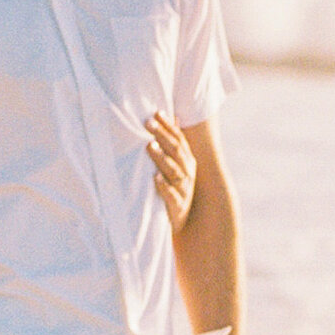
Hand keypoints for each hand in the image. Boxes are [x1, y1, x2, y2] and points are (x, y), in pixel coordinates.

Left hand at [143, 111, 195, 228]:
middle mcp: (187, 173)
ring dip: (161, 158)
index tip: (156, 112)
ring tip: (149, 146)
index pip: (178, 139)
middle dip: (162, 135)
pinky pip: (172, 196)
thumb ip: (172, 144)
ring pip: (174, 171)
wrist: (183, 222)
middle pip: (175, 151)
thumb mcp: (175, 166)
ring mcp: (184, 189)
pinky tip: (156, 178)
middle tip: (147, 123)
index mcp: (187, 161)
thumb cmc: (174, 189)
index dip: (168, 126)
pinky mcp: (177, 207)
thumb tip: (169, 117)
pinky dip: (164, 187)